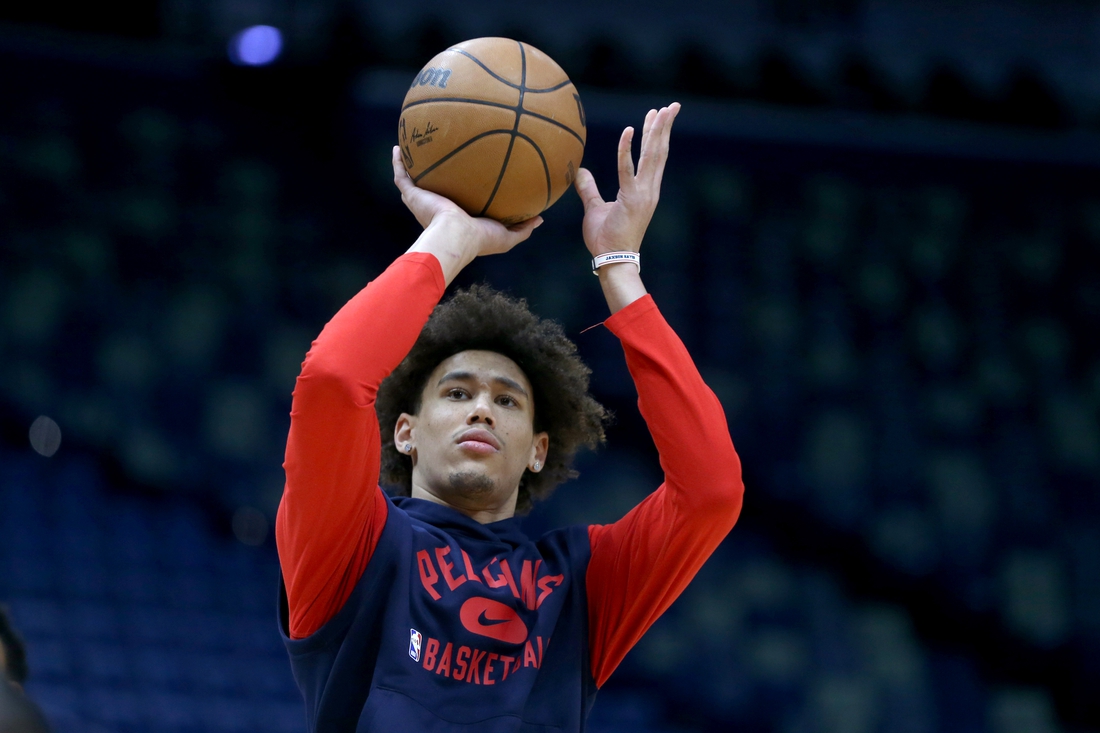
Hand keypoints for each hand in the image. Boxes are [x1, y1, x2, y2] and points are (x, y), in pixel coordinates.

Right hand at [391, 146, 541, 258]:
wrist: (456, 236)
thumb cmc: (480, 239)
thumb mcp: (506, 236)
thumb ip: (522, 228)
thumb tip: (540, 218)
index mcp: (457, 217)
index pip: (459, 201)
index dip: (462, 190)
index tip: (469, 175)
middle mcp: (437, 209)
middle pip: (435, 188)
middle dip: (436, 175)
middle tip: (442, 157)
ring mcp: (422, 201)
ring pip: (414, 180)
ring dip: (413, 166)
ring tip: (413, 147)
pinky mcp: (413, 195)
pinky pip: (401, 175)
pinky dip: (398, 162)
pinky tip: (398, 148)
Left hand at [573, 103, 679, 256]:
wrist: (612, 260)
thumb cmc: (605, 238)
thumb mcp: (594, 208)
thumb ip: (588, 188)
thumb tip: (580, 171)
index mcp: (644, 191)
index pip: (653, 157)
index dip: (656, 135)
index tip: (658, 116)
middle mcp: (649, 189)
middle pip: (659, 152)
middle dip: (665, 127)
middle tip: (672, 106)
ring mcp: (643, 194)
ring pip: (652, 156)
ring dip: (656, 132)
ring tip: (660, 111)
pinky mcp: (631, 199)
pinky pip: (627, 170)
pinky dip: (627, 150)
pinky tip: (629, 130)